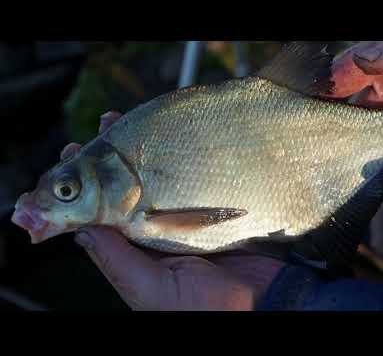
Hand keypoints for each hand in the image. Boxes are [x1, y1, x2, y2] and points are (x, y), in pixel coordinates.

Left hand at [62, 111, 284, 310]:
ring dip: (145, 153)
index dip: (88, 184)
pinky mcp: (210, 212)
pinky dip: (179, 160)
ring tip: (131, 122)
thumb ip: (117, 260)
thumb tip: (80, 230)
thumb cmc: (203, 306)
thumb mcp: (152, 288)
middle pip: (129, 189)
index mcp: (138, 253)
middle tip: (107, 124)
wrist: (263, 300)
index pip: (105, 214)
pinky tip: (172, 138)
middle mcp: (158, 233)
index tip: (73, 151)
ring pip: (158, 180)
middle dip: (115, 157)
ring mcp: (184, 221)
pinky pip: (190, 182)